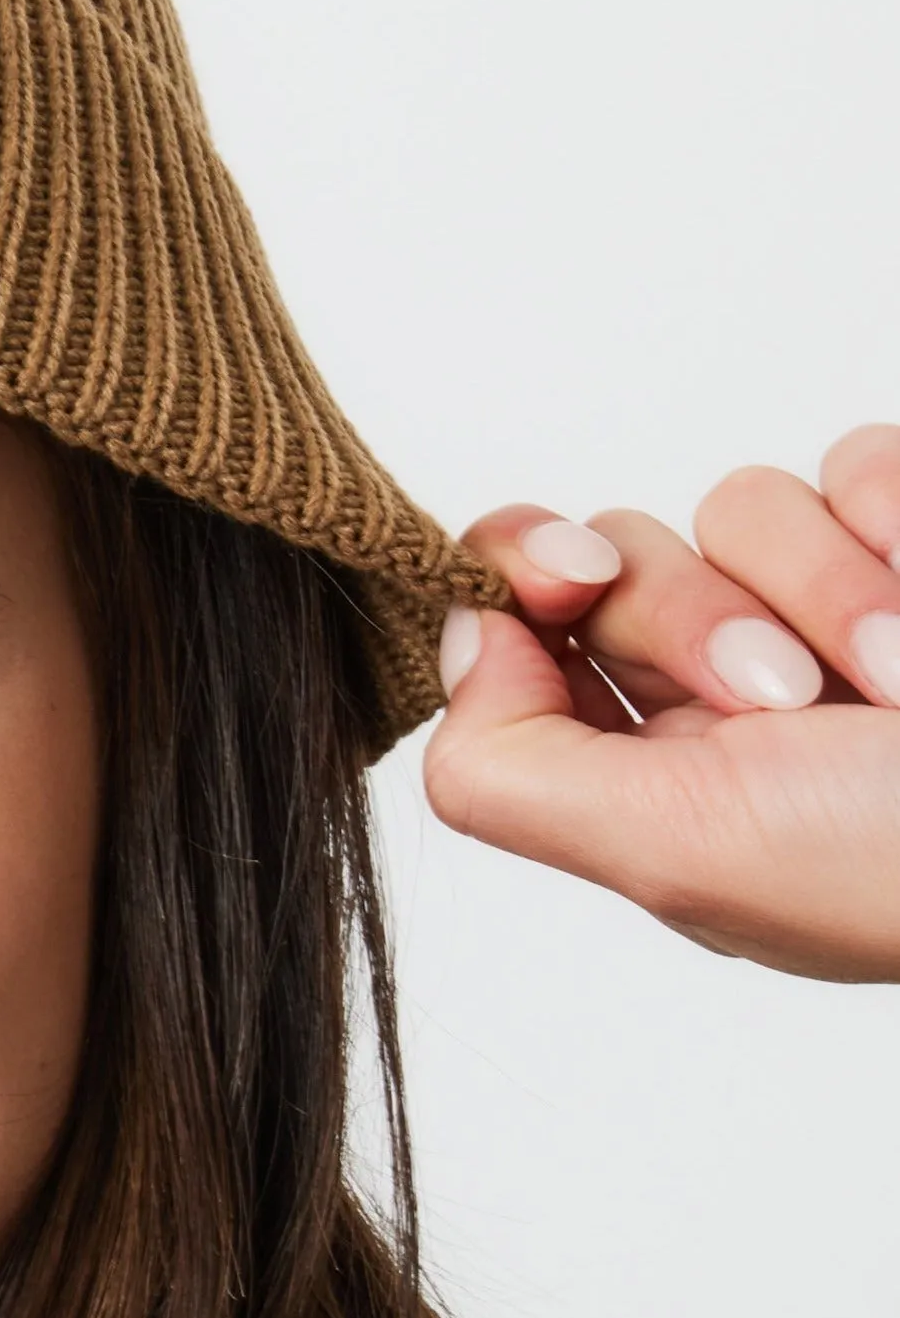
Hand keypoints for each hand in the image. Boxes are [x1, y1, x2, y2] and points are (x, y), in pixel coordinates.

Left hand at [424, 426, 899, 981]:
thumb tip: (463, 639)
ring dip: (827, 589)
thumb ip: (514, 770)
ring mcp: (840, 608)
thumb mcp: (676, 855)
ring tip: (898, 684)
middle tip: (790, 700)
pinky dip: (896, 526)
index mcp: (654, 778)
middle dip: (699, 613)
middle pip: (624, 556)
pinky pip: (862, 462)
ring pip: (746, 503)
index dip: (521, 580)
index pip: (525, 633)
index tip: (561, 579)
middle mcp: (735, 689)